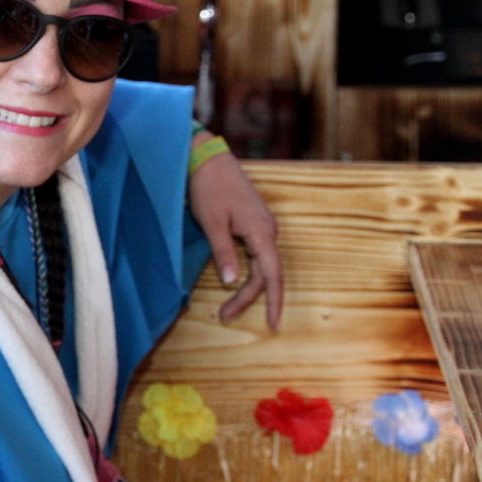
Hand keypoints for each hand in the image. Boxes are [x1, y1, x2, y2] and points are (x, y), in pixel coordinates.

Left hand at [187, 133, 282, 329]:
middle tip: (225, 317)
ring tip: (226, 306)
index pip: (272, 275)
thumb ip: (224, 253)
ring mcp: (262, 226)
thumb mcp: (212, 223)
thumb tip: (233, 282)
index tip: (273, 324)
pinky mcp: (253, 222)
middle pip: (265, 273)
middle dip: (248, 298)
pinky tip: (234, 281)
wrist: (207, 157)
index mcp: (261, 232)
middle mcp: (268, 230)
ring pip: (260, 265)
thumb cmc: (209, 188)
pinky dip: (246, 271)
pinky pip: (255, 253)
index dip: (273, 301)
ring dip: (246, 286)